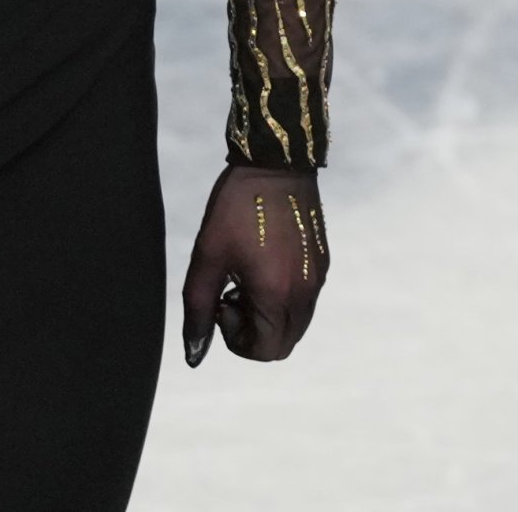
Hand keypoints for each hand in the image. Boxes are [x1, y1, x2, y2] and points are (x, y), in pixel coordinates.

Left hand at [182, 163, 328, 364]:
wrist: (275, 162)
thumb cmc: (236, 207)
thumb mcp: (208, 256)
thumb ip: (199, 308)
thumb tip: (194, 354)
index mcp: (277, 295)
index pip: (263, 351)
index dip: (235, 339)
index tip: (221, 302)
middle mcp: (306, 294)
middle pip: (281, 344)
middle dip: (253, 332)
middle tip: (232, 294)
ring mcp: (318, 278)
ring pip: (295, 324)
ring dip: (269, 316)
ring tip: (246, 277)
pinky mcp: (323, 262)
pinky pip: (305, 300)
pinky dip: (284, 298)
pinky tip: (264, 263)